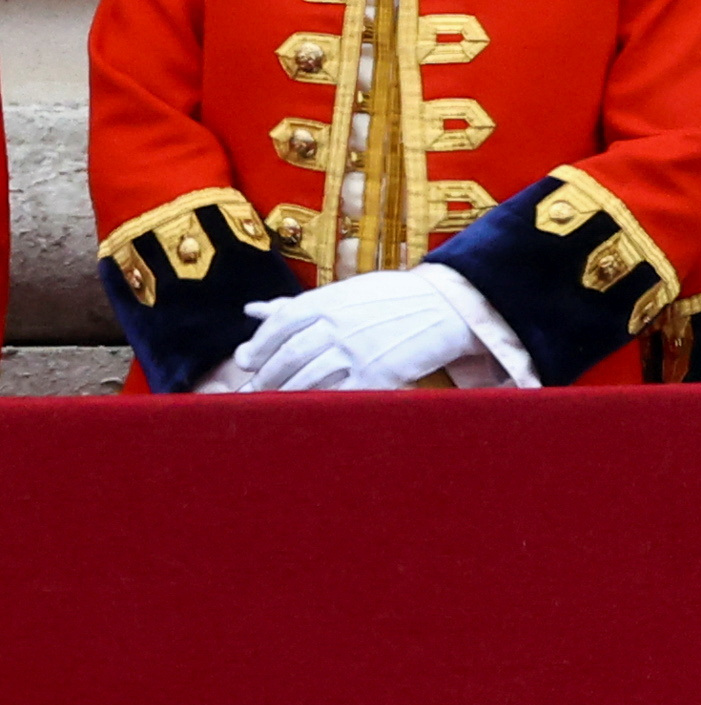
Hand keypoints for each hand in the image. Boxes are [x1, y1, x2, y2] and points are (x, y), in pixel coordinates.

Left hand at [216, 261, 490, 392]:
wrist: (450, 308)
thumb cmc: (396, 298)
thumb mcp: (345, 292)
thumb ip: (298, 305)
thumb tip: (252, 310)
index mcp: (327, 302)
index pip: (277, 326)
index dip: (257, 348)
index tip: (246, 363)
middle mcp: (336, 326)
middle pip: (287, 357)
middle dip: (266, 378)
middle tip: (251, 393)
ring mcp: (357, 352)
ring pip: (306, 381)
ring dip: (285, 397)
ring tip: (273, 407)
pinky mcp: (378, 376)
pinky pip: (339, 396)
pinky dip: (321, 406)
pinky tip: (310, 413)